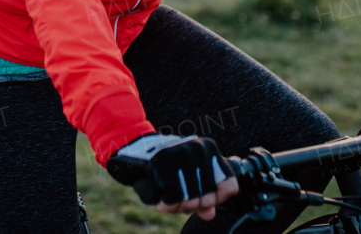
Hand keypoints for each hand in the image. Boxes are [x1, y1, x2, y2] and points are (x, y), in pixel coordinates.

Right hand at [107, 134, 238, 220]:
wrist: (129, 147)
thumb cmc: (161, 165)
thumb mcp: (185, 179)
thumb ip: (202, 195)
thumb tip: (210, 214)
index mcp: (209, 149)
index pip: (230, 185)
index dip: (219, 200)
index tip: (203, 202)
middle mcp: (198, 148)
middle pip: (210, 198)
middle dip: (193, 207)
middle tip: (178, 203)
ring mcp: (181, 153)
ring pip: (192, 199)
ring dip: (178, 208)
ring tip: (168, 203)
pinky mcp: (163, 161)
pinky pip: (174, 198)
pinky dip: (167, 206)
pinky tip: (161, 202)